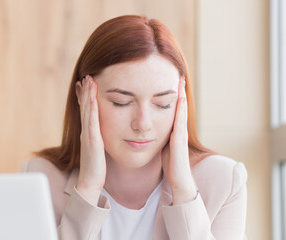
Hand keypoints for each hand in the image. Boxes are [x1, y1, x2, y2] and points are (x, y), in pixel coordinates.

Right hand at [75, 75, 105, 205]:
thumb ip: (98, 140)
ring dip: (87, 94)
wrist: (90, 182)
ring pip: (87, 111)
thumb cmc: (96, 168)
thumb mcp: (98, 150)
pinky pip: (92, 122)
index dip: (86, 96)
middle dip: (86, 91)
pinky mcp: (92, 141)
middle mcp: (86, 132)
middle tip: (87, 75)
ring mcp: (87, 135)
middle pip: (85, 107)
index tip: (88, 83)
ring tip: (89, 80)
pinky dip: (91, 108)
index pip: (87, 111)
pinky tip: (92, 98)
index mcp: (88, 133)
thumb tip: (101, 134)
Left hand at [161, 76, 196, 204]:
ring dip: (181, 94)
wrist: (178, 179)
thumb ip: (158, 135)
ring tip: (180, 79)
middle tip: (177, 73)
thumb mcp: (161, 145)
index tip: (166, 80)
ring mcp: (180, 132)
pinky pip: (180, 119)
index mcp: (172, 129)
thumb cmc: (169, 164)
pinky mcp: (179, 138)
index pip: (171, 108)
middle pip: (178, 105)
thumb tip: (148, 128)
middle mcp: (178, 128)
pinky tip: (180, 97)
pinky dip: (181, 107)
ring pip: (181, 109)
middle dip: (178, 90)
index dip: (170, 94)